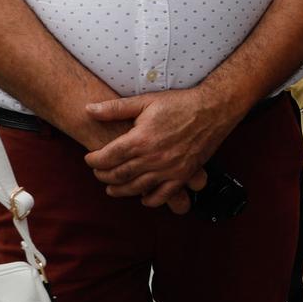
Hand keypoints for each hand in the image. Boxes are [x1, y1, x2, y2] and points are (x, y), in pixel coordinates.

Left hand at [83, 87, 236, 209]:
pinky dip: (150, 200)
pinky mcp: (183, 174)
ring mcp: (169, 168)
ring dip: (120, 190)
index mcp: (141, 139)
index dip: (94, 160)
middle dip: (103, 176)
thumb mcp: (145, 101)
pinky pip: (163, 195)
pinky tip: (142, 197)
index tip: (90, 158)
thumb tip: (88, 109)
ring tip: (112, 188)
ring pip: (136, 187)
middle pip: (118, 175)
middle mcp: (153, 157)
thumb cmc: (180, 103)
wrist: (214, 109)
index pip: (107, 157)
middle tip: (99, 173)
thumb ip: (115, 108)